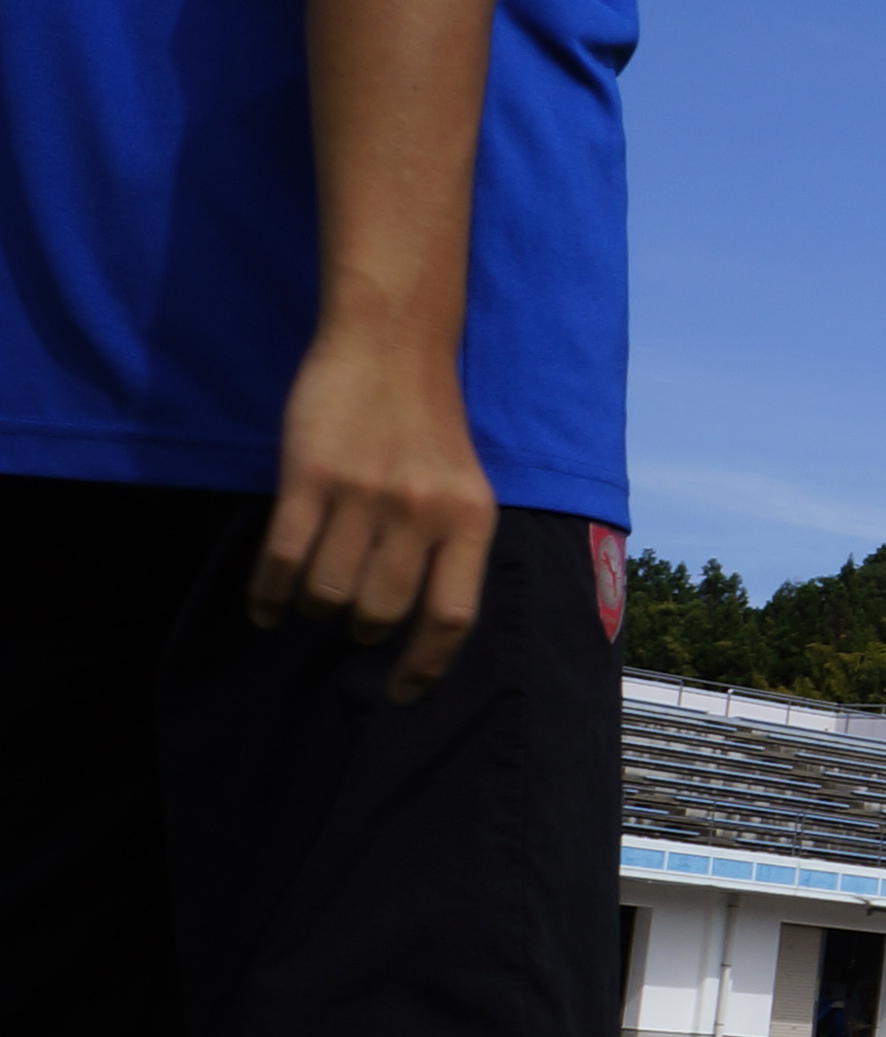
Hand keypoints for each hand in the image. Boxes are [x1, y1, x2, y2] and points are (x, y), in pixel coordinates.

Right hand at [251, 320, 500, 698]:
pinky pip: (282, 559)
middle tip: (349, 619)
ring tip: (313, 596)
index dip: (426, 666)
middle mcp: (421, 513)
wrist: (390, 344)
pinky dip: (269, 595)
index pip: (453, 617)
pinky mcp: (308, 478)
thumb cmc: (426, 423)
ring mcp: (363, 495)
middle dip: (360, 629)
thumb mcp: (463, 486)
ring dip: (314, 608)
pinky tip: (265, 607)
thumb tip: (419, 627)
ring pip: (327, 592)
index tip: (401, 693)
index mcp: (469, 520)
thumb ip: (447, 547)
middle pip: (380, 612)